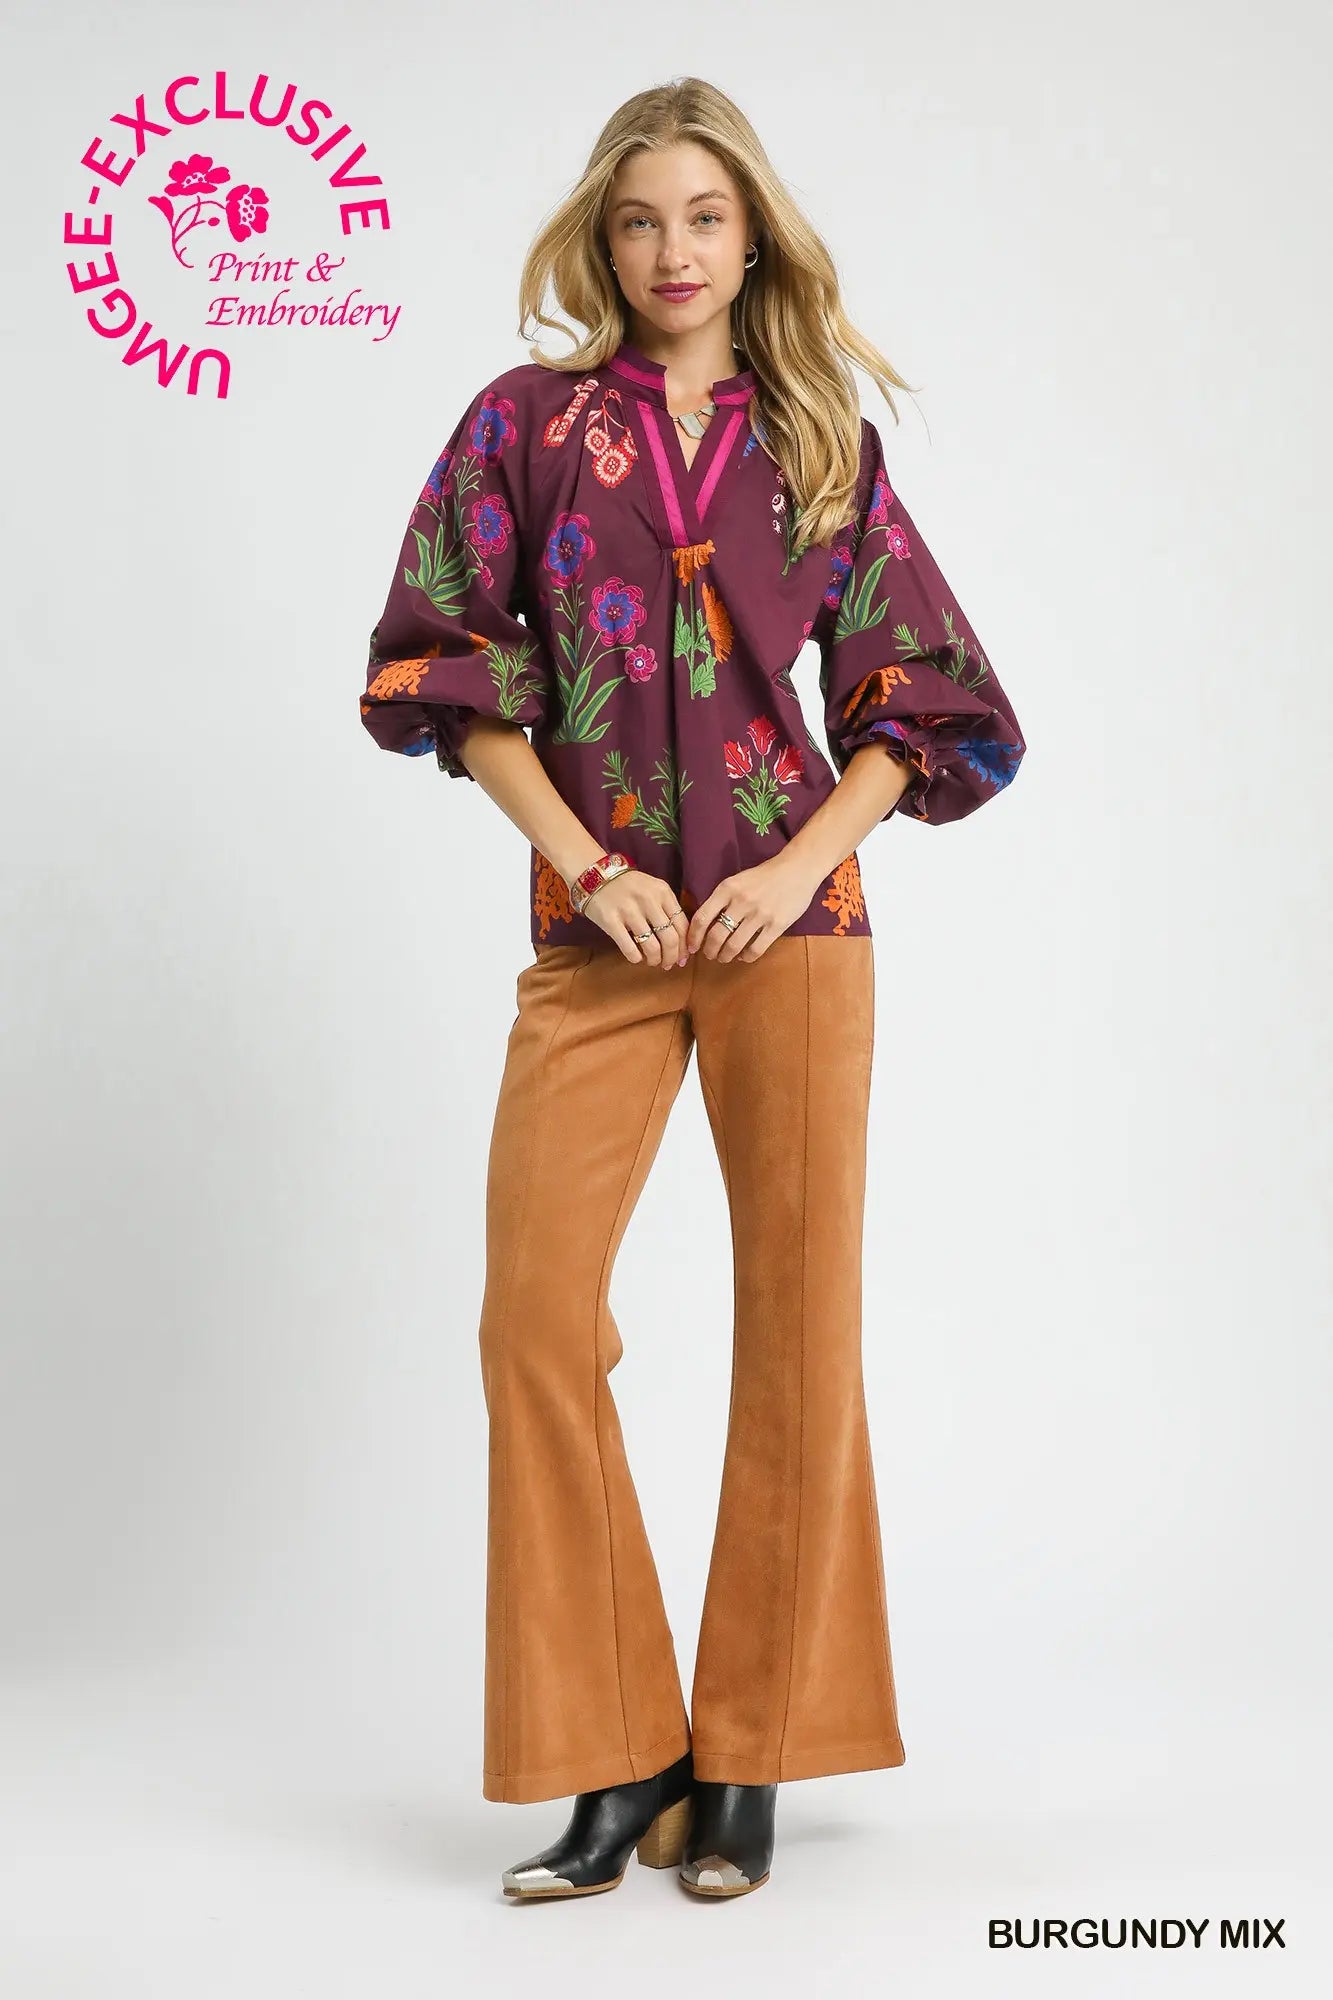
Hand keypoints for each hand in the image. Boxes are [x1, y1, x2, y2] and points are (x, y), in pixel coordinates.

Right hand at [583, 867, 689, 970]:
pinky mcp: (610, 921)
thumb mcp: (653, 889)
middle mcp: (648, 900)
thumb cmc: (628, 886)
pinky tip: (636, 958)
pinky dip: (636, 958)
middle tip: (668, 964)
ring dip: (655, 960)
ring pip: (652, 947)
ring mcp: (629, 910)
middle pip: (670, 939)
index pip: (682, 925)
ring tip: (653, 962)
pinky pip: (629, 948)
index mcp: (662, 892)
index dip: (685, 946)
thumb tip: (681, 942)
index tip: (683, 957)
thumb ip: (667, 909)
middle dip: (672, 957)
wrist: (595, 875)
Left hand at [686, 855, 820, 962]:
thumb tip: (705, 924)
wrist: (797, 869)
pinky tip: (743, 956)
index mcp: (727, 889)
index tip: (691, 946)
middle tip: (710, 955)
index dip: (693, 937)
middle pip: (716, 936)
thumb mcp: (737, 880)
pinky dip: (746, 957)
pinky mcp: (776, 925)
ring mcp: (760, 914)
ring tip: (724, 957)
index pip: (701, 918)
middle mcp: (741, 901)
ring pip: (734, 945)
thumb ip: (722, 899)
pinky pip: (756, 949)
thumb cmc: (764, 876)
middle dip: (709, 950)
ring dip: (725, 956)